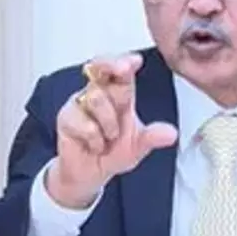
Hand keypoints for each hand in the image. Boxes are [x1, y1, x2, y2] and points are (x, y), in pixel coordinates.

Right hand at [47, 53, 178, 208]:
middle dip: (118, 82)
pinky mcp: (65, 118)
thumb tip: (171, 134)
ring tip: (109, 139)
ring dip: (109, 124)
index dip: (125, 61)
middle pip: (103, 71)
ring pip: (97, 98)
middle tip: (125, 80)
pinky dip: (95, 139)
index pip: (120, 69)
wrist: (90, 174)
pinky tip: (94, 146)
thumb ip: (152, 137)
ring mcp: (79, 103)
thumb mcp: (138, 147)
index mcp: (119, 93)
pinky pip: (84, 123)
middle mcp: (98, 93)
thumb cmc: (113, 153)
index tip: (135, 61)